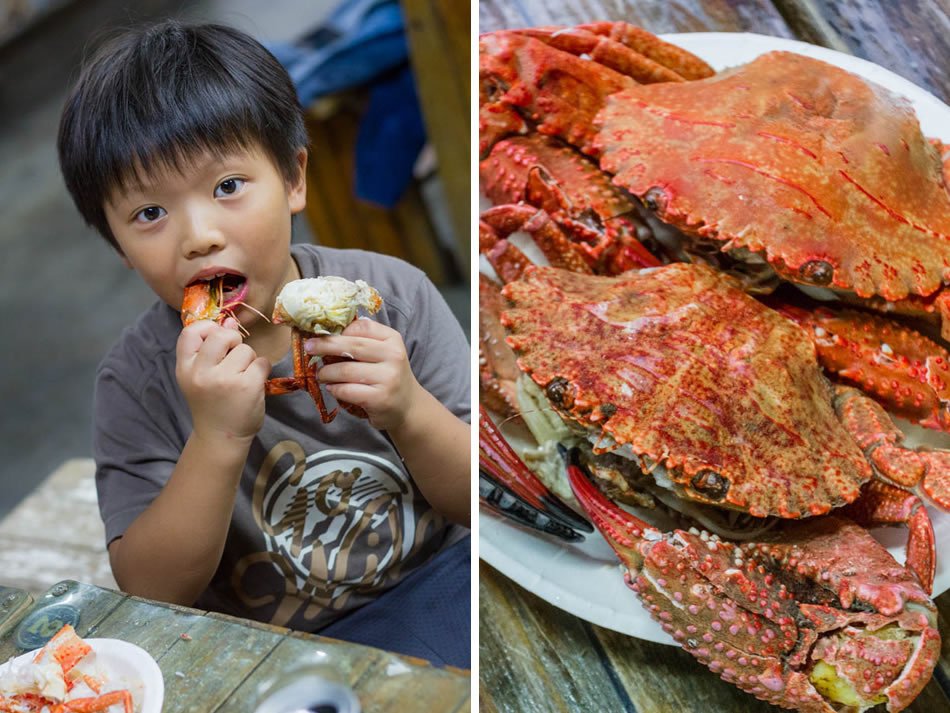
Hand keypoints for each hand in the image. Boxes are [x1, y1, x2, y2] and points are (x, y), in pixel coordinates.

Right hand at [176, 321, 270, 441]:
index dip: (208, 328)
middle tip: (234, 359)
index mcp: (185, 368)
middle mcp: (201, 372)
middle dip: (234, 341)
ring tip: (241, 378)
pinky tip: (253, 385)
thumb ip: (209, 350)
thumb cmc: (211, 404)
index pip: (191, 331)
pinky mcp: (248, 386)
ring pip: (246, 349)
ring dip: (249, 360)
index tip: (217, 339)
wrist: (221, 437)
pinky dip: (262, 371)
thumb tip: (229, 323)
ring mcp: (225, 379)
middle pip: (222, 335)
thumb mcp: (199, 377)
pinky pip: (262, 362)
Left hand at [304, 318, 419, 430]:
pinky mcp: (379, 398)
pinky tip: (332, 388)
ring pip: (346, 370)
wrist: (407, 407)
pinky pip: (347, 390)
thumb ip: (363, 341)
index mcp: (392, 340)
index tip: (321, 333)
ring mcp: (388, 378)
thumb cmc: (388, 376)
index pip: (362, 327)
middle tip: (309, 348)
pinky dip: (334, 389)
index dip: (339, 330)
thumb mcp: (384, 353)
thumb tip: (327, 333)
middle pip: (351, 346)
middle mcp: (393, 356)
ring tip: (321, 374)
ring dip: (326, 372)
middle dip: (325, 346)